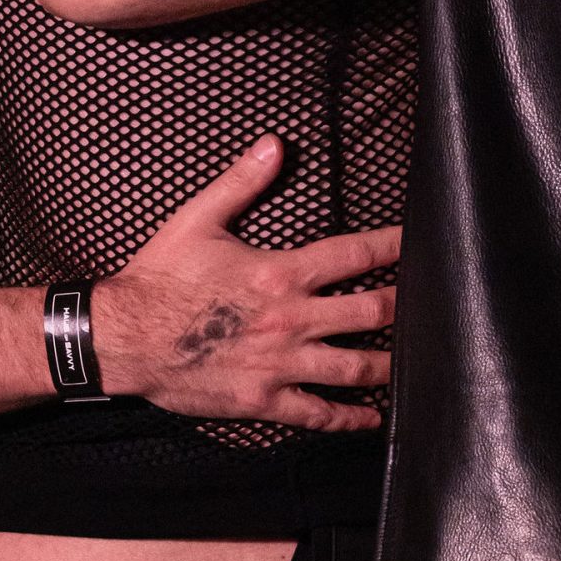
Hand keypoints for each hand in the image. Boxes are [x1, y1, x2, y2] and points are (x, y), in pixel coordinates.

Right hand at [92, 136, 395, 431]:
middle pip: (369, 313)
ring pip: (354, 367)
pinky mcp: (264, 399)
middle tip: (436, 304)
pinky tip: (373, 417)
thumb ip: (242, 182)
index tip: (422, 242)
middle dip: (406, 306)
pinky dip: (350, 417)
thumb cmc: (160, 276)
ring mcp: (280, 364)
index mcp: (280, 273)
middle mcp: (290, 320)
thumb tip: (276, 143)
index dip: (394, 246)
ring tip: (418, 362)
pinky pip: (318, 413)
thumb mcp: (197, 220)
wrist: (124, 338)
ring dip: (390, 364)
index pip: (353, 255)